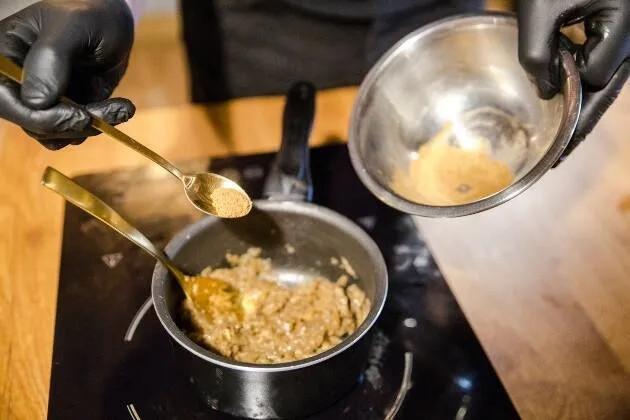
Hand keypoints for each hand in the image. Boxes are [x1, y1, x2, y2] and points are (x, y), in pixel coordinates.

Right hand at [0, 0, 134, 149]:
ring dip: (92, 126)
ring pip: (56, 134)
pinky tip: (119, 109)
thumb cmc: (88, 13)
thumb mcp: (72, 25)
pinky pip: (75, 132)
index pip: (5, 100)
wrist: (110, 21)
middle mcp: (17, 82)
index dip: (40, 117)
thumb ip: (51, 59)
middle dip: (75, 124)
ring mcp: (40, 99)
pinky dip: (100, 125)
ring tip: (120, 107)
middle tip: (112, 112)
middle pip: (33, 124)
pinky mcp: (63, 110)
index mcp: (4, 57)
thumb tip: (36, 102)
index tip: (81, 116)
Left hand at [517, 0, 629, 162]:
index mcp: (622, 27)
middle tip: (560, 158)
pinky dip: (584, 86)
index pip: (595, 78)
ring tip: (564, 141)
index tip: (550, 106)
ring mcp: (624, 35)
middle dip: (581, 125)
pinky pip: (602, 66)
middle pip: (606, 90)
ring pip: (606, 81)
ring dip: (583, 108)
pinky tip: (567, 100)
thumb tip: (546, 93)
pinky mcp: (613, 30)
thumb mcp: (541, 9)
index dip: (569, 94)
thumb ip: (538, 53)